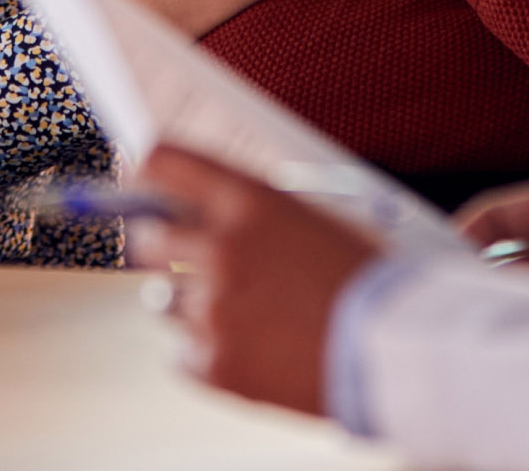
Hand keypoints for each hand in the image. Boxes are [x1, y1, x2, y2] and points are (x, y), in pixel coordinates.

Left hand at [131, 144, 379, 414]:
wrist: (392, 346)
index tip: (137, 181)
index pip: (163, 163)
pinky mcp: (215, 364)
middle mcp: (222, 249)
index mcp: (249, 201)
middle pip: (146, 237)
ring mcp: (214, 310)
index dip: (144, 171)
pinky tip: (250, 345)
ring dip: (188, 302)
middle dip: (159, 244)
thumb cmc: (359, 275)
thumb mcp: (306, 218)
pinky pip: (180, 352)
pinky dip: (206, 349)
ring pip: (160, 299)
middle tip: (180, 254)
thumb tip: (186, 208)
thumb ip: (246, 210)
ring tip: (241, 310)